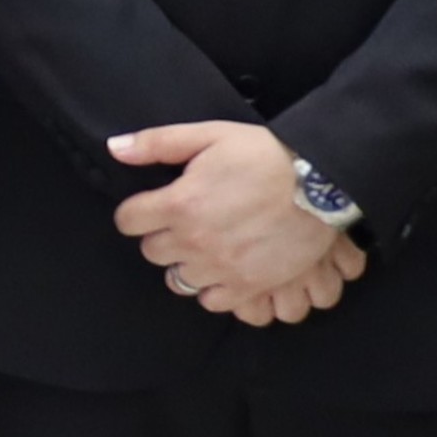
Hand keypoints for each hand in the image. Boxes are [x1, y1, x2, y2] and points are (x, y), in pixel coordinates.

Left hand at [107, 119, 366, 323]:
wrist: (321, 183)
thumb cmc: (264, 155)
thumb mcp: (209, 135)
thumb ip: (158, 143)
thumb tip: (115, 148)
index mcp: (178, 204)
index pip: (128, 221)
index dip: (137, 212)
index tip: (151, 206)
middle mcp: (193, 242)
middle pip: (151, 252)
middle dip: (162, 236)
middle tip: (184, 222)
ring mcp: (220, 268)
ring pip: (178, 280)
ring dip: (186, 264)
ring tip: (205, 247)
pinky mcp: (248, 286)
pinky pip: (212, 301)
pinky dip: (213, 288)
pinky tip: (223, 268)